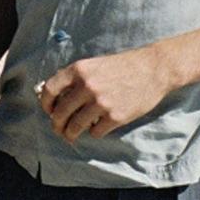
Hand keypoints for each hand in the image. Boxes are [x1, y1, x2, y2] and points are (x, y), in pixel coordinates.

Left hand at [37, 47, 177, 142]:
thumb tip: (54, 96)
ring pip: (75, 127)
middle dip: (56, 125)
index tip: (48, 111)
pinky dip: (94, 132)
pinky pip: (95, 132)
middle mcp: (87, 86)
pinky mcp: (116, 116)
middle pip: (60, 113)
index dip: (45, 104)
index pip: (49, 90)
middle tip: (58, 129)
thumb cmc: (122, 66)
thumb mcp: (93, 64)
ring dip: (70, 134)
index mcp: (78, 70)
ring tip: (71, 135)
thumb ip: (74, 78)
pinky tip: (97, 127)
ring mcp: (101, 102)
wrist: (153, 69)